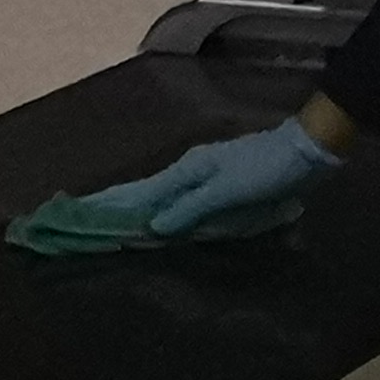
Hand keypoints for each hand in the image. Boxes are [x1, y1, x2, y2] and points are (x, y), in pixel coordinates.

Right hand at [87, 116, 342, 238]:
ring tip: (105, 225)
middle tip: (78, 222)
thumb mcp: (227, 191)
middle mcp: (188, 173)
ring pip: (158, 199)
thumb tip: (152, 226)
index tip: (75, 214)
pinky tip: (156, 224)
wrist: (304, 153)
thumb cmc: (266, 170)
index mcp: (185, 171)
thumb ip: (190, 208)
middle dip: (112, 207)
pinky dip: (160, 214)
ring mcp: (202, 180)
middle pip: (142, 194)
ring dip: (133, 212)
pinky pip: (179, 204)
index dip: (108, 205)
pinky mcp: (217, 189)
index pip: (137, 193)